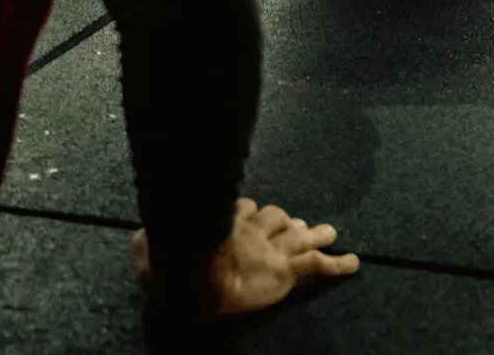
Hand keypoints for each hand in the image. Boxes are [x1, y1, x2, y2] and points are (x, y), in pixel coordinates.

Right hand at [131, 197, 358, 315]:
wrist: (193, 285)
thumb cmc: (170, 268)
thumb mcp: (151, 251)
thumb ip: (148, 245)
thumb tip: (138, 239)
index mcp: (223, 225)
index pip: (243, 208)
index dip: (249, 210)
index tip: (253, 212)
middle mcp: (250, 231)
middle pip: (275, 215)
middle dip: (286, 219)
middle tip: (299, 222)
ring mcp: (269, 249)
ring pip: (299, 234)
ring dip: (314, 232)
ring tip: (328, 231)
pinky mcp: (284, 270)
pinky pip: (317, 264)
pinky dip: (337, 263)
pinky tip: (354, 264)